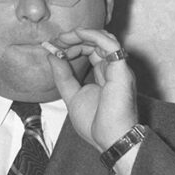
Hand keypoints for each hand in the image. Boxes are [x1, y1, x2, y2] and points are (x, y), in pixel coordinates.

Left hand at [44, 28, 138, 151]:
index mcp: (105, 74)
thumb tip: (52, 56)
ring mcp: (119, 67)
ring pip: (103, 38)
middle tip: (55, 42)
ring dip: (81, 34)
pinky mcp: (121, 69)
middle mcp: (114, 68)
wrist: (110, 139)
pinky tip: (76, 35)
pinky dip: (92, 35)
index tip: (54, 49)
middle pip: (95, 42)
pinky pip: (109, 43)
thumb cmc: (96, 124)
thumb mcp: (72, 96)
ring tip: (63, 38)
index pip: (90, 51)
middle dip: (73, 39)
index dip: (72, 47)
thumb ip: (63, 77)